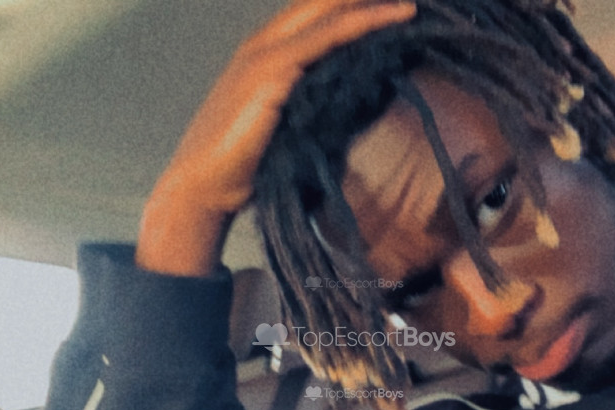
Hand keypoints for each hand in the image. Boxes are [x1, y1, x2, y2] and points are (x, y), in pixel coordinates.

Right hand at [137, 0, 415, 275]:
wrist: (202, 187)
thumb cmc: (242, 167)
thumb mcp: (282, 128)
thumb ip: (308, 109)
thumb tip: (350, 112)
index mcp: (265, 53)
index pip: (315, 15)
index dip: (353, 4)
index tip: (397, 5)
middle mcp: (264, 44)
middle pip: (321, 1)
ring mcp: (265, 55)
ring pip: (328, 10)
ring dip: (371, 1)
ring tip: (411, 1)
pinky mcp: (271, 72)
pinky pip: (328, 37)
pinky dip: (363, 21)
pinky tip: (394, 17)